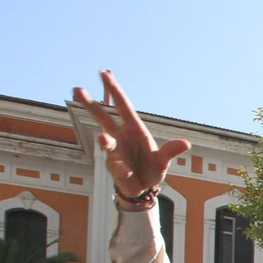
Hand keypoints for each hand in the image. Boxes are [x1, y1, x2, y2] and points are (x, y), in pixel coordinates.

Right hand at [73, 71, 191, 196]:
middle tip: (76, 89)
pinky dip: (122, 170)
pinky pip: (117, 167)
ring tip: (104, 140)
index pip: (122, 106)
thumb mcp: (162, 161)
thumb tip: (185, 144)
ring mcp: (115, 151)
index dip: (114, 90)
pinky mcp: (113, 167)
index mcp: (134, 130)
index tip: (104, 74)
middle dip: (90, 104)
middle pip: (103, 117)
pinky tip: (127, 174)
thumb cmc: (152, 168)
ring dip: (105, 141)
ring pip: (105, 142)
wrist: (144, 189)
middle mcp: (121, 137)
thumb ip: (170, 151)